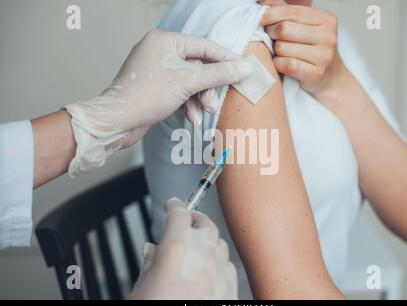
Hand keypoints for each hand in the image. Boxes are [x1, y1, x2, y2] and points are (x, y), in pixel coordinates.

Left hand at [65, 30, 252, 176]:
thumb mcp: (188, 82)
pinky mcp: (155, 87)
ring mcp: (157, 70)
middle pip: (198, 66)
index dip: (226, 59)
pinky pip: (180, 91)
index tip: (244, 69)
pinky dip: (187, 104)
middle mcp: (160, 51)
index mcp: (165, 40)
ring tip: (201, 113)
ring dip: (199, 99)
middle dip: (208, 87)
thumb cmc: (146, 95)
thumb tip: (245, 68)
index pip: (205, 46)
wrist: (118, 121)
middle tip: (214, 103)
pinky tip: (190, 117)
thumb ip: (219, 74)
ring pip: (190, 82)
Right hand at [129, 198, 237, 299]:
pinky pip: (229, 267)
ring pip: (220, 244)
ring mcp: (219, 277)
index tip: (173, 204)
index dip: (175, 205)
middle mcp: (202, 261)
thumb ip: (151, 261)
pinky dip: (219, 261)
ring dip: (209, 239)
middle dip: (195, 218)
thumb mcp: (142, 285)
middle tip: (187, 219)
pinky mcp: (229, 293)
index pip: (179, 215)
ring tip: (199, 244)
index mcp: (175, 253)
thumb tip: (153, 249)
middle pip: (205, 225)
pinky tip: (211, 266)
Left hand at [259, 0, 345, 94]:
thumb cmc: (311, 49)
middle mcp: (328, 36)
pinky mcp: (316, 74)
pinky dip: (278, 65)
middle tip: (273, 38)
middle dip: (272, 34)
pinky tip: (282, 64)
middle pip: (284, 29)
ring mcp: (324, 56)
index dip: (271, 14)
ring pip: (282, 48)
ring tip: (282, 53)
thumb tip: (264, 0)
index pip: (291, 11)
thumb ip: (285, 11)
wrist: (331, 78)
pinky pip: (286, 65)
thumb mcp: (303, 26)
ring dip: (276, 52)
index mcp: (326, 19)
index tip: (259, 18)